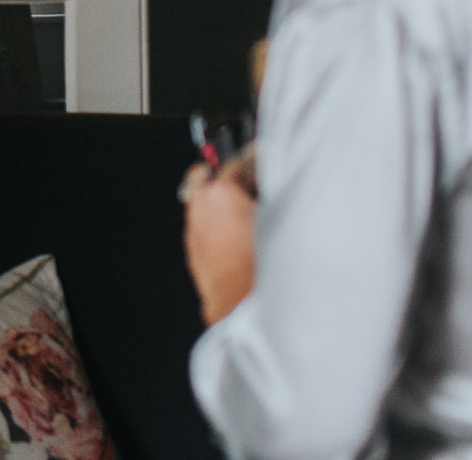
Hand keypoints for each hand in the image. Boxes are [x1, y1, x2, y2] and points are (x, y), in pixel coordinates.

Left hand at [182, 150, 258, 325]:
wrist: (244, 308)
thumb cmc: (262, 266)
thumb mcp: (278, 220)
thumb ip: (271, 197)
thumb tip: (274, 189)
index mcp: (221, 193)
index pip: (233, 165)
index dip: (249, 162)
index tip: (257, 162)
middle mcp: (200, 210)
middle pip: (202, 178)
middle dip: (219, 177)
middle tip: (240, 181)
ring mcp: (194, 234)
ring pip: (199, 207)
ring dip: (215, 205)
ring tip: (239, 214)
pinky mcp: (193, 257)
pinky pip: (201, 232)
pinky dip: (212, 229)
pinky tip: (233, 240)